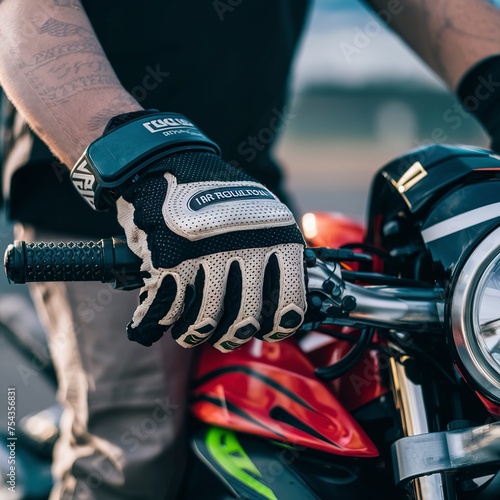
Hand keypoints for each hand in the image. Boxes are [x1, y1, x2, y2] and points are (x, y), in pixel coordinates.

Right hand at [116, 151, 306, 351]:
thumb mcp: (262, 212)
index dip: (278, 326)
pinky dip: (163, 319)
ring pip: (208, 317)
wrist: (171, 161)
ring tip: (190, 332)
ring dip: (195, 333)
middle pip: (247, 317)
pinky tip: (162, 320)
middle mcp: (247, 247)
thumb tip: (283, 297)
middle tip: (224, 336)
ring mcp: (209, 253)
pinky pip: (172, 306)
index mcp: (278, 237)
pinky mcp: (172, 257)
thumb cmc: (219, 196)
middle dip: (233, 335)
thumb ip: (275, 251)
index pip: (290, 301)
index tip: (266, 330)